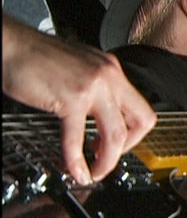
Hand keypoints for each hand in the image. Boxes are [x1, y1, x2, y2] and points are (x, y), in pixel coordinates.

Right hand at [2, 15, 156, 183]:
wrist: (10, 45)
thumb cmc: (35, 58)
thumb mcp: (78, 69)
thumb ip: (93, 90)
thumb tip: (98, 116)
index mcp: (111, 70)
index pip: (140, 108)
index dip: (133, 134)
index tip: (115, 144)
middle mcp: (109, 76)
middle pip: (142, 121)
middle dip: (128, 148)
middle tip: (108, 159)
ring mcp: (94, 86)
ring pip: (117, 134)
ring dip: (108, 160)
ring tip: (95, 172)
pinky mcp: (72, 97)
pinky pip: (78, 137)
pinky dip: (76, 160)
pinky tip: (74, 169)